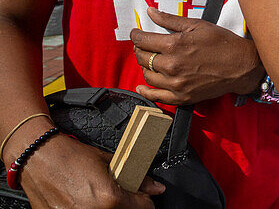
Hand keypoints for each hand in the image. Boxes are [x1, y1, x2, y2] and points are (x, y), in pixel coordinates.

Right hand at [19, 133, 162, 208]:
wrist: (39, 159)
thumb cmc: (71, 158)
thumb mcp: (110, 162)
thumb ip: (136, 178)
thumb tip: (155, 188)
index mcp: (110, 199)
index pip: (144, 208)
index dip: (144, 199)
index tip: (141, 196)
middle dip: (126, 204)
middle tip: (117, 194)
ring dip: (108, 207)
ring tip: (98, 196)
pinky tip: (83, 200)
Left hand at [130, 7, 263, 104]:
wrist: (242, 66)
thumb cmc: (223, 43)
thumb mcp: (198, 25)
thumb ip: (170, 20)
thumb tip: (150, 12)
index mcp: (175, 45)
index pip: (143, 40)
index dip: (136, 35)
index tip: (136, 33)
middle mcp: (172, 65)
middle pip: (142, 58)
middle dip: (139, 49)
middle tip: (143, 45)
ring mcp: (175, 84)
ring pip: (147, 75)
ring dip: (145, 66)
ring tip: (150, 60)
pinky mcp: (181, 97)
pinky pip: (155, 96)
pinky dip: (145, 91)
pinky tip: (142, 87)